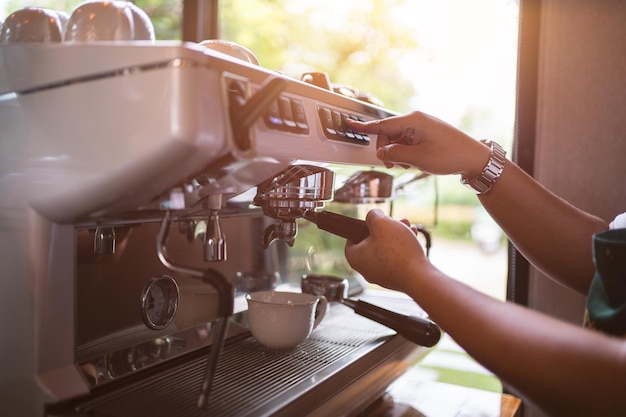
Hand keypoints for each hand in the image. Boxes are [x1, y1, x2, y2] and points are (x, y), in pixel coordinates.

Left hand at [344, 209, 432, 292]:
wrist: (419, 277)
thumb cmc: (397, 250)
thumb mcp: (381, 223)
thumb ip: (373, 216)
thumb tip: (373, 216)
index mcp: (356, 258)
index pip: (351, 240)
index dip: (361, 228)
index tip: (373, 222)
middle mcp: (366, 270)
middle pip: (372, 243)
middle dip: (385, 229)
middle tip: (396, 221)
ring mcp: (382, 276)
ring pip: (387, 250)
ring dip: (397, 235)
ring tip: (409, 227)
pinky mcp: (397, 279)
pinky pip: (397, 259)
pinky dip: (404, 247)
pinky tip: (414, 237)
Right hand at [346, 111, 488, 178]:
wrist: (474, 158)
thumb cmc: (450, 155)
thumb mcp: (418, 158)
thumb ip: (394, 154)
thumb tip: (381, 152)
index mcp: (413, 121)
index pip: (382, 125)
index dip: (364, 127)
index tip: (350, 123)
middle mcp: (416, 120)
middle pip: (388, 134)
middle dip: (386, 150)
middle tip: (393, 166)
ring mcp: (422, 126)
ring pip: (397, 139)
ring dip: (397, 153)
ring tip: (408, 165)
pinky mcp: (427, 133)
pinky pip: (408, 141)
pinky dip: (406, 152)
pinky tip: (414, 161)